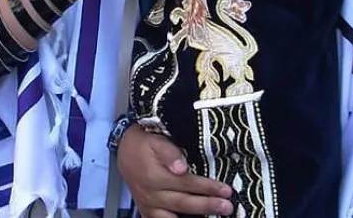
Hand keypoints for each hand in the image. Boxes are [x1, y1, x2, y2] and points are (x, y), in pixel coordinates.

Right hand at [117, 125, 232, 217]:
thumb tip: (182, 169)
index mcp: (156, 177)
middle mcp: (152, 195)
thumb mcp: (156, 141)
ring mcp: (149, 205)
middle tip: (228, 207)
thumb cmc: (144, 144)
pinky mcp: (146, 211)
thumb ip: (170, 153)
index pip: (187, 184)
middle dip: (208, 205)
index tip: (227, 190)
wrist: (124, 149)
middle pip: (184, 203)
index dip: (208, 188)